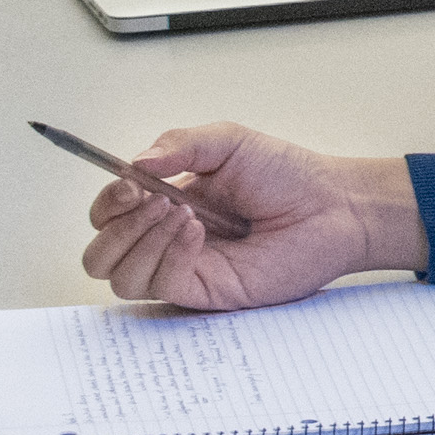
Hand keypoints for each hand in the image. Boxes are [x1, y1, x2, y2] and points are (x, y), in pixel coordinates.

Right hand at [81, 122, 423, 310]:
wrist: (333, 206)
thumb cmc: (287, 174)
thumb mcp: (227, 142)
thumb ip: (178, 144)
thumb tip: (132, 163)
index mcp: (164, 203)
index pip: (108, 215)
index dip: (107, 202)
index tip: (129, 183)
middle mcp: (167, 241)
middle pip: (100, 254)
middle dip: (116, 227)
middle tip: (153, 199)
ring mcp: (185, 270)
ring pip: (121, 278)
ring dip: (140, 242)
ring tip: (183, 213)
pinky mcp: (206, 293)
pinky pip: (161, 285)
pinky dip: (169, 256)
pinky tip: (197, 230)